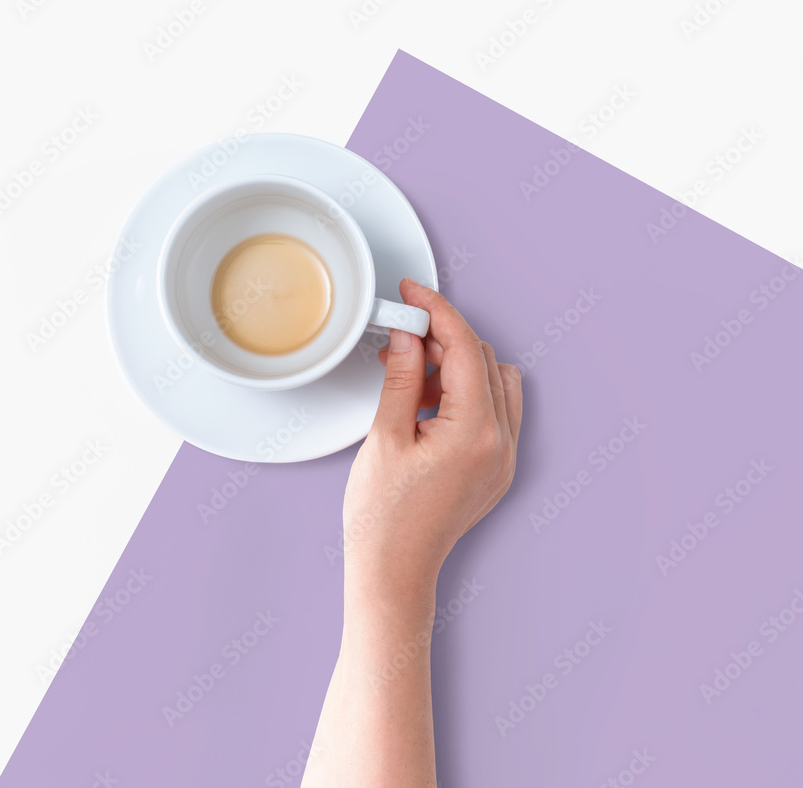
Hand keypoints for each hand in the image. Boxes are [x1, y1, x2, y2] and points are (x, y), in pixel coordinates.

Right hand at [343, 277, 522, 602]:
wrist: (393, 570)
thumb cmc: (384, 518)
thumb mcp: (384, 436)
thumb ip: (400, 376)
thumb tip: (407, 334)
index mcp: (474, 432)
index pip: (464, 347)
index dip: (437, 311)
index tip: (413, 294)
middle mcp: (500, 444)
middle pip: (482, 359)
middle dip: (442, 338)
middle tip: (400, 334)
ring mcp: (503, 458)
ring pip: (495, 381)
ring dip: (457, 364)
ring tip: (410, 374)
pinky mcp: (496, 469)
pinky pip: (494, 410)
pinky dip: (466, 392)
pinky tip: (427, 402)